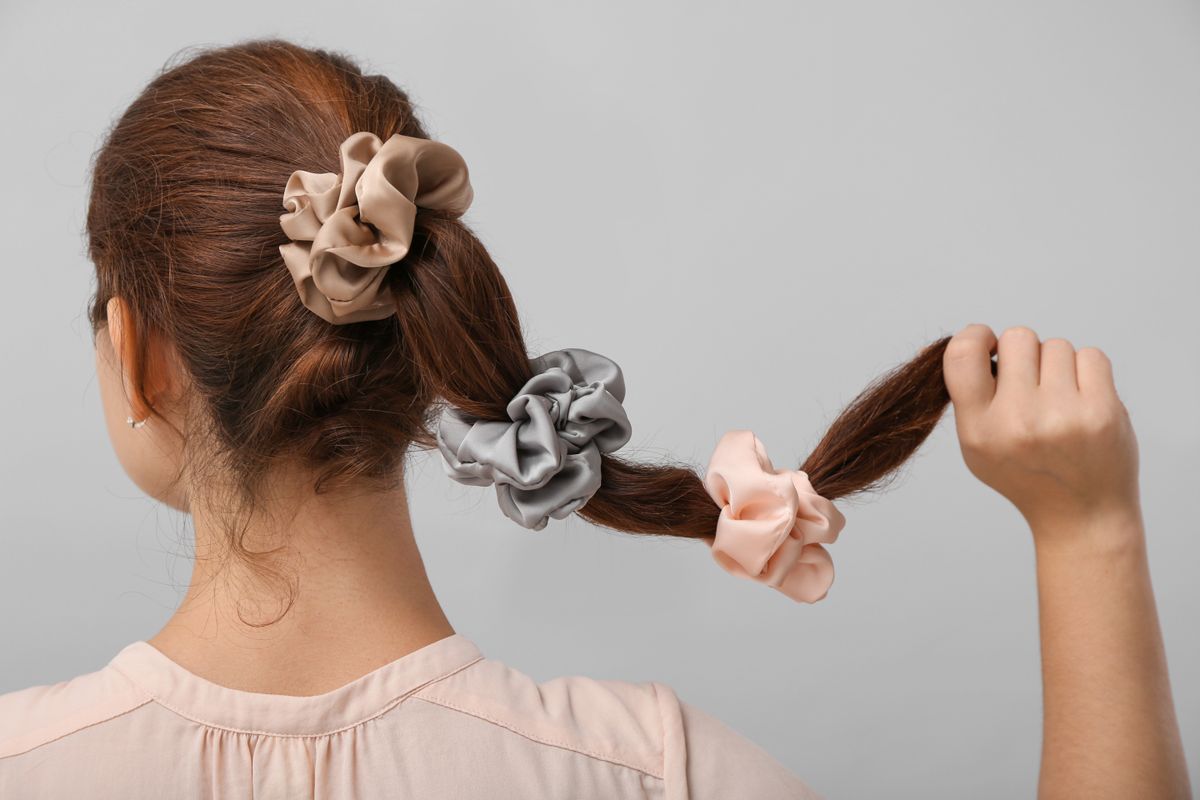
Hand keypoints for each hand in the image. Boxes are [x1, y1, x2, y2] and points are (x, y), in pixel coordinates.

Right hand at [942, 324, 1140, 539]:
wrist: (1082, 513)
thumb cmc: (1027, 473)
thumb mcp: (978, 447)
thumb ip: (971, 398)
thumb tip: (981, 342)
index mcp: (979, 429)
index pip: (962, 355)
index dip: (975, 335)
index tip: (987, 344)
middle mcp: (1017, 421)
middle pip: (1017, 338)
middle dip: (1024, 353)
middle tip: (1032, 382)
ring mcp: (1062, 415)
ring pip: (1056, 346)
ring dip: (1057, 364)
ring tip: (1060, 399)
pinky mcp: (1102, 411)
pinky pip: (1091, 356)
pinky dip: (1087, 371)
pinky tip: (1083, 399)